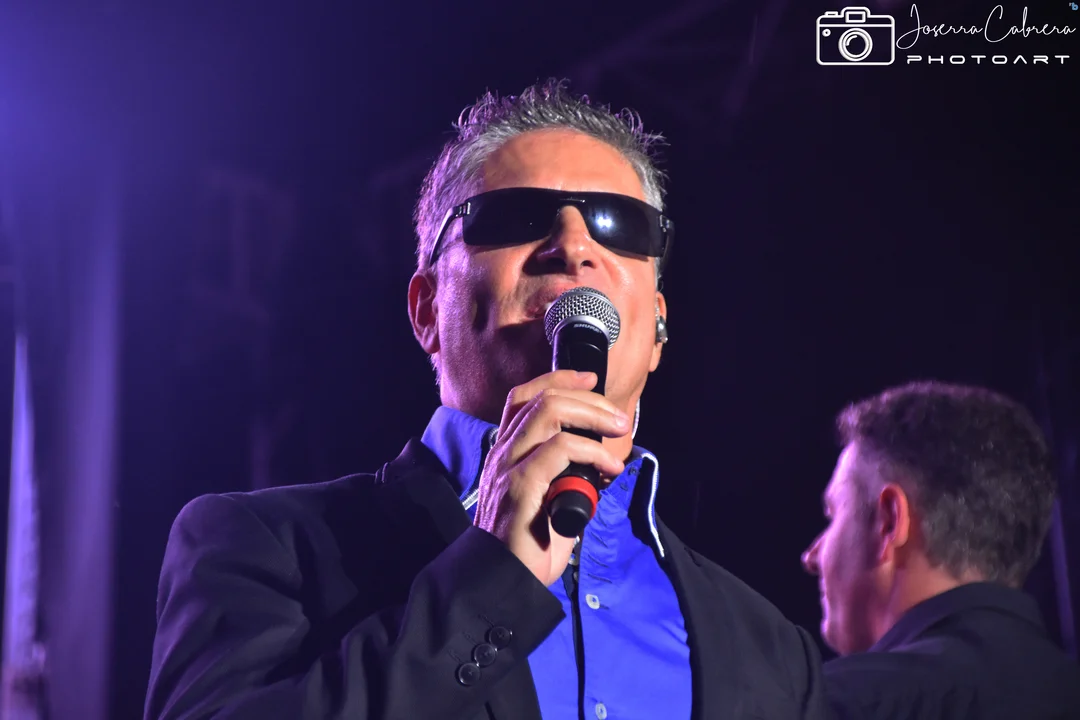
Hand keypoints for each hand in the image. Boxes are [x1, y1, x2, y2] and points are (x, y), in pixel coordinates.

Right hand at [473, 370, 630, 586]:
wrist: (503, 581)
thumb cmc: (528, 545)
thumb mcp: (548, 499)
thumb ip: (565, 476)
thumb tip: (599, 463)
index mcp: (506, 452)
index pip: (524, 396)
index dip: (559, 378)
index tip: (591, 379)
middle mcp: (503, 452)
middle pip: (543, 397)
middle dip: (589, 399)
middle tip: (618, 418)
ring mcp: (508, 466)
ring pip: (549, 411)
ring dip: (592, 415)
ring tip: (618, 431)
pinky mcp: (519, 486)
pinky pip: (559, 449)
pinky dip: (592, 451)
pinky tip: (609, 468)